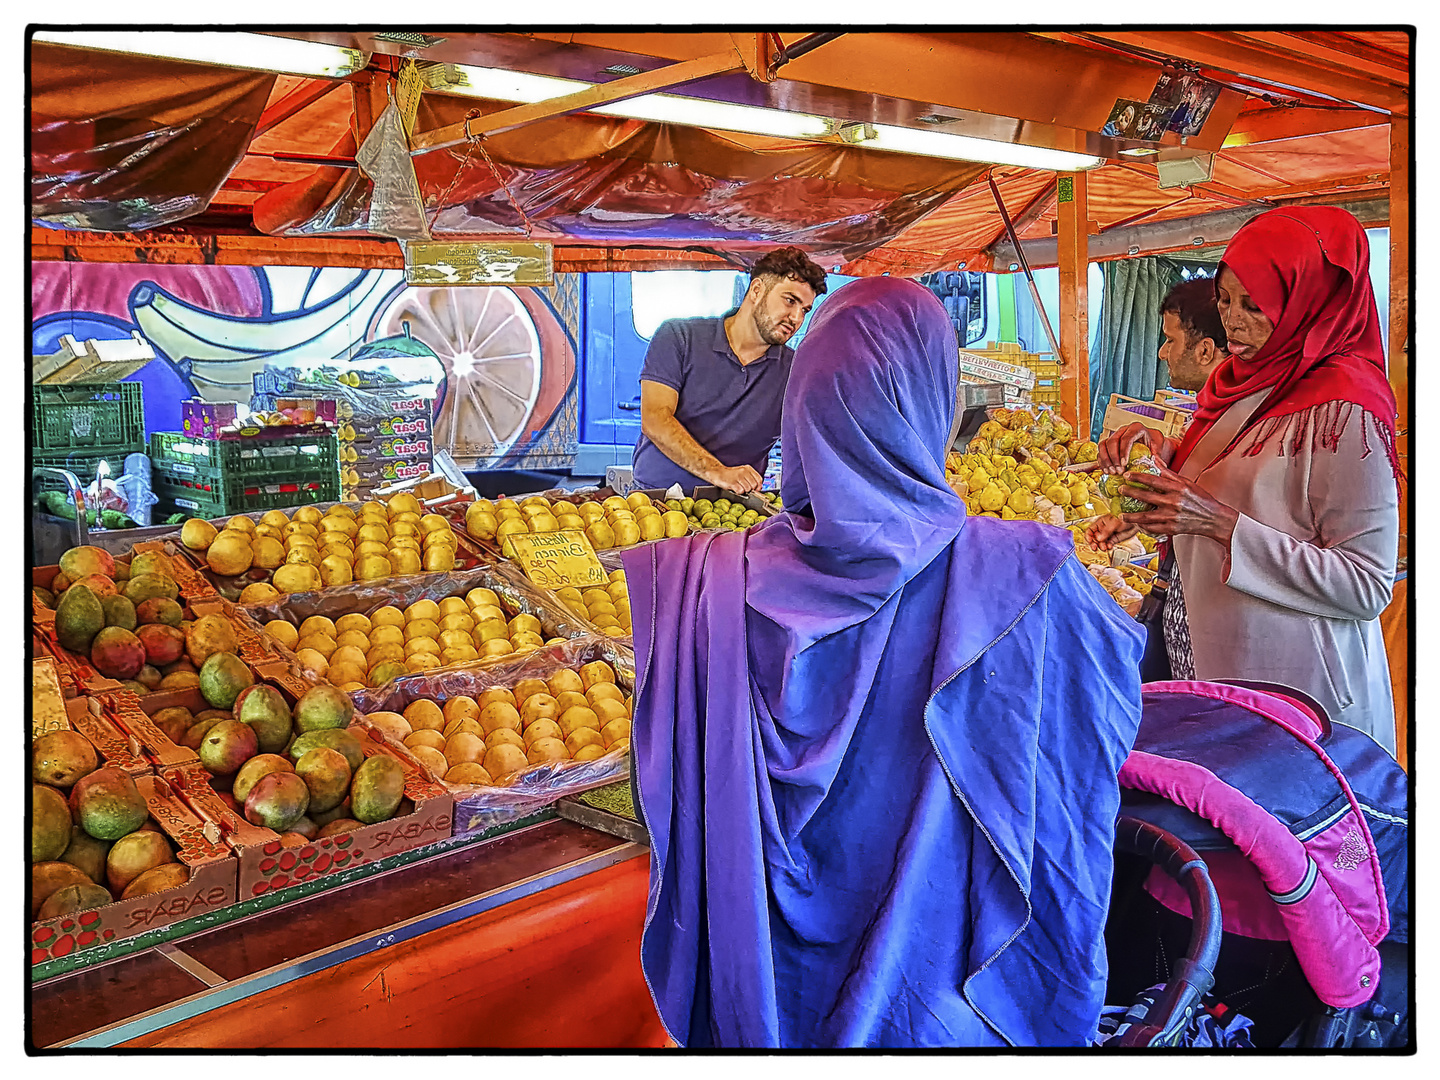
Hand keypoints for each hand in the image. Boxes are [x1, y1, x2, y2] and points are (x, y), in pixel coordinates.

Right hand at [711, 464, 762, 493]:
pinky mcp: (733, 482)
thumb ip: (751, 479)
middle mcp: (744, 471)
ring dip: (743, 491)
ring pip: (748, 489)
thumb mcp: (742, 473)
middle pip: (754, 485)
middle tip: (743, 487)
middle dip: (750, 489)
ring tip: (738, 487)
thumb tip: (759, 488)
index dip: (758, 486)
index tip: (754, 489)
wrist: (717, 472)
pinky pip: (740, 491)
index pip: (759, 479)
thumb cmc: (730, 475)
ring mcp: (738, 477)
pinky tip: (734, 488)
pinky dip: (738, 492)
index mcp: (748, 468)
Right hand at [1085, 515, 1138, 550]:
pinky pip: (1108, 545)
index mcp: (1100, 523)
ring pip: (1100, 543)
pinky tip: (1110, 546)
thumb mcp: (1114, 523)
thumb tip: (1098, 538)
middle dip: (1094, 543)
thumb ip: (1106, 531)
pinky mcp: (1114, 539)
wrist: (1136, 522)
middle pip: (1094, 538)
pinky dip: (1108, 547)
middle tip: (1095, 547)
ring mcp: (1108, 535)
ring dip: (1101, 546)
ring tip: (1105, 547)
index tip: (1090, 541)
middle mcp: (1103, 529)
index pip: (1090, 530)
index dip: (1088, 536)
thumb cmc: (1125, 518)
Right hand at [1098, 423, 1173, 474]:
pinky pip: (1100, 451)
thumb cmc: (1154, 444)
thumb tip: (1158, 468)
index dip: (1123, 452)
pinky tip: (1106, 471)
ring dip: (1106, 460)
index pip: (1126, 439)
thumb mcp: (1158, 449)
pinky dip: (1102, 461)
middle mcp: (1123, 430)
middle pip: (1112, 441)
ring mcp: (1114, 436)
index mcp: (1136, 428)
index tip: (1124, 464)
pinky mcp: (1108, 444)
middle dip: (1113, 458)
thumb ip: (1158, 458)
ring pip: (1103, 445)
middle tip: (1118, 471)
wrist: (1149, 442)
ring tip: (1111, 472)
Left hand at [1119, 465, 1238, 544]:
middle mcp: (1174, 502)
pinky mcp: (1172, 529)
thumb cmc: (1200, 499)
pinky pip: (1153, 528)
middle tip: (1120, 490)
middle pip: (1147, 497)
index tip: (1127, 474)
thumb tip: (1155, 460)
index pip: (1154, 480)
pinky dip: (1143, 527)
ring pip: (1146, 517)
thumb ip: (1169, 473)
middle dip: (1130, 493)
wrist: (1214, 519)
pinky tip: (1136, 524)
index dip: (1138, 477)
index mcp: (1178, 488)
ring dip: (1131, 516)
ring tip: (1121, 515)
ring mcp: (1172, 517)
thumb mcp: (1187, 483)